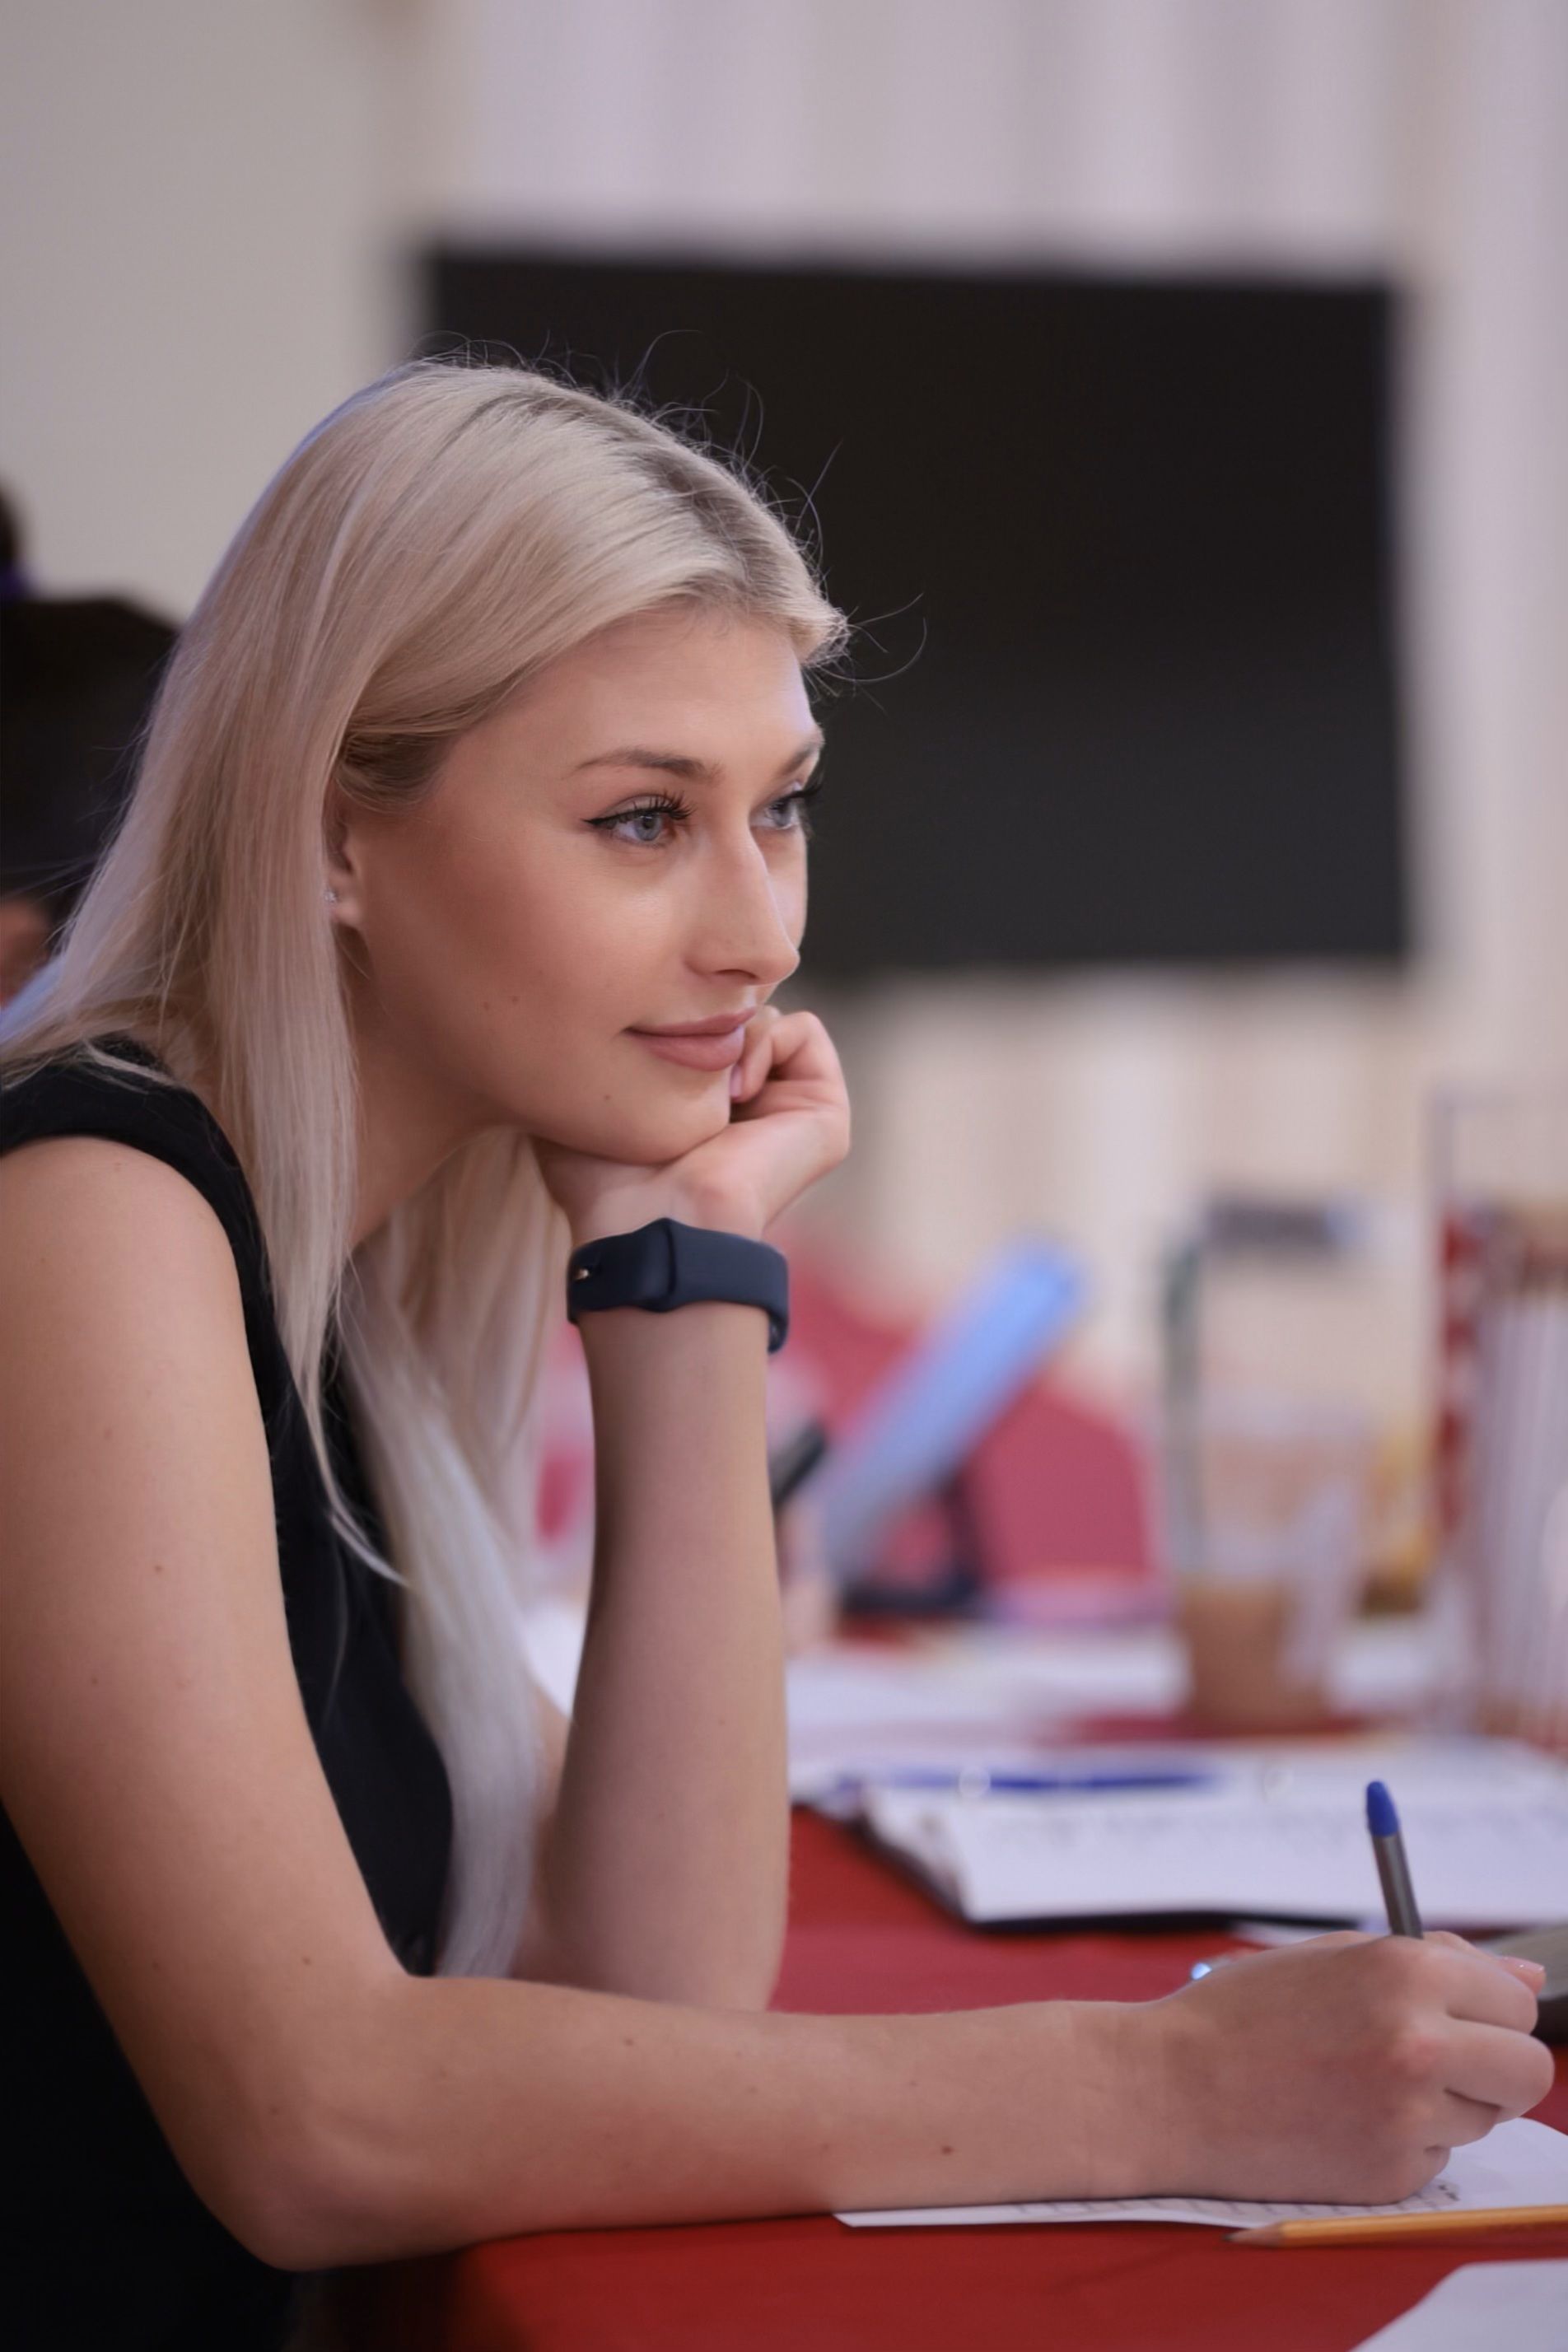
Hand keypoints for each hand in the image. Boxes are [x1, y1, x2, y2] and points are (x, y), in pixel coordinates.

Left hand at [535, 1007, 850, 1247]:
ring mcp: (791, 1108)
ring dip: (731, 1037)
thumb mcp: (584, 1102)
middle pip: (735, 1013)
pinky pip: (803, 1028)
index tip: (647, 1044)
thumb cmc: (608, 1180)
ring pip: (767, 1016)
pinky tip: (737, 1091)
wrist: (658, 1220)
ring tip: (709, 1091)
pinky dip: (766, 1043)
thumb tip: (594, 1012)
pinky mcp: (825, 1110)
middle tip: (680, 1060)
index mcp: (702, 1110)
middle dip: (705, 1020)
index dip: (674, 1018)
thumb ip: (590, 1055)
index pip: (699, 1025)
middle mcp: (751, 1106)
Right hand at [1135, 1930, 1551, 2203]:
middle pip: (1529, 2070)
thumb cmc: (1244, 2013)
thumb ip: (1438, 1961)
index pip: (1517, 2002)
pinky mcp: (1391, 2175)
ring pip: (1485, 2118)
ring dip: (1447, 2105)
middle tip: (1445, 2061)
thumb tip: (1530, 1977)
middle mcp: (1419, 2043)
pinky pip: (1437, 2157)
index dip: (1491, 2009)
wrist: (1168, 2090)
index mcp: (1406, 1973)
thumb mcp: (1334, 1957)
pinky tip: (1343, 2120)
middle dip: (1497, 2065)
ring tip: (1366, 2085)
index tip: (1463, 2016)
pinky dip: (1404, 2142)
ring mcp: (1408, 2116)